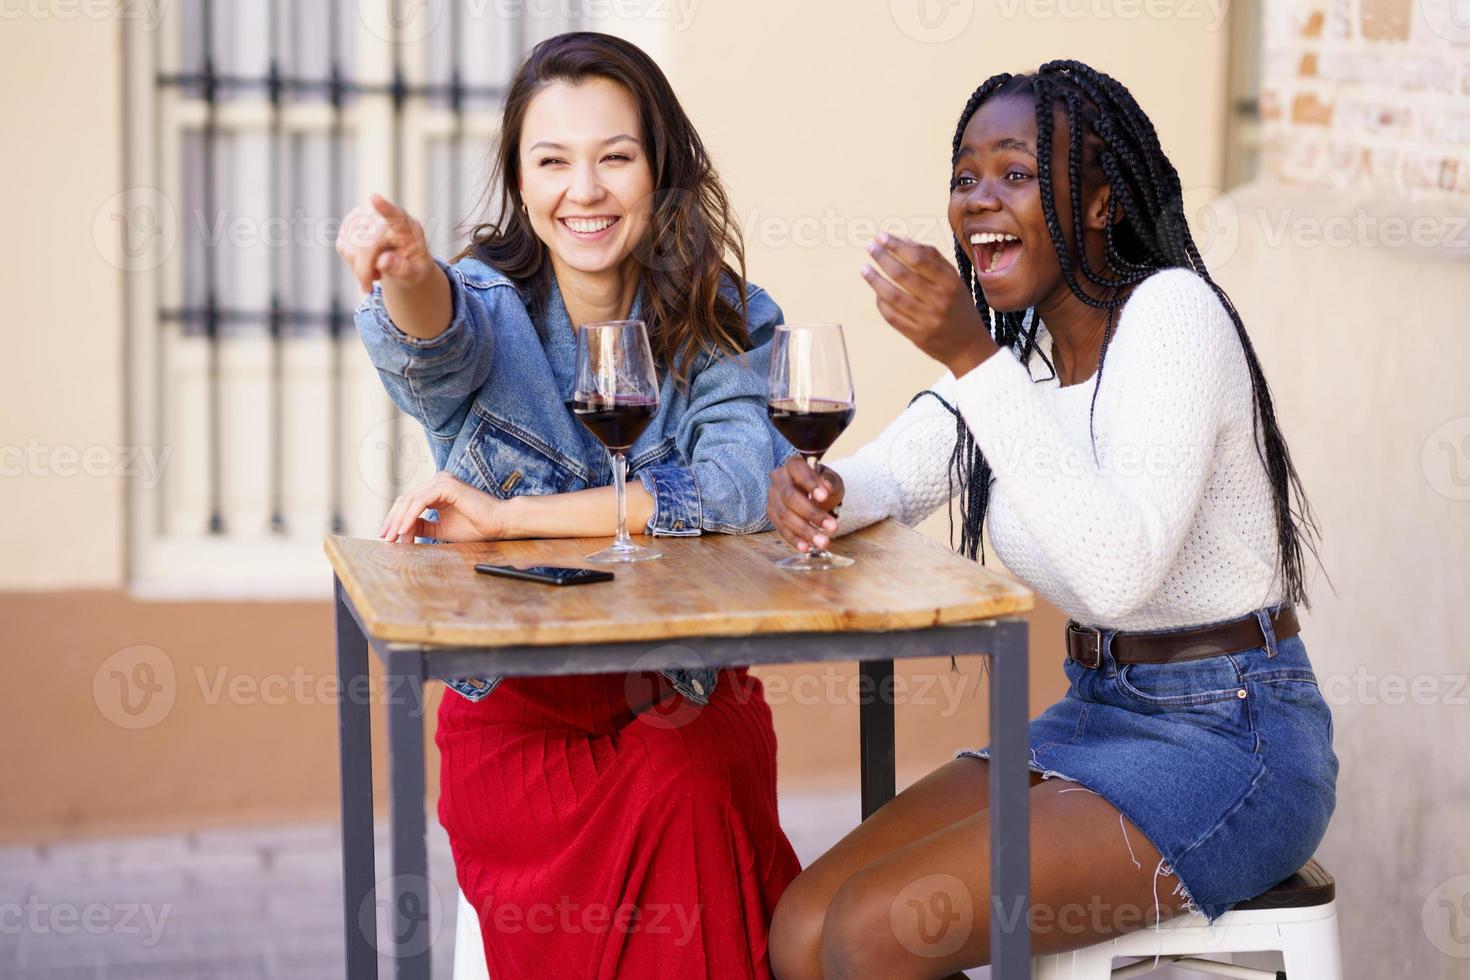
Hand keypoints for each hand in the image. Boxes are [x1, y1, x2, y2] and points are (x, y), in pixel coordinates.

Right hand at [335, 193, 435, 294]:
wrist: (404, 259)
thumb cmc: (413, 266)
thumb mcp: (415, 273)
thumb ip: (403, 269)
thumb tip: (384, 262)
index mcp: (407, 226)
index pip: (395, 215)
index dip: (384, 208)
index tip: (374, 198)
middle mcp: (385, 216)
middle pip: (365, 244)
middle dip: (364, 270)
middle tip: (369, 289)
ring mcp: (366, 216)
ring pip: (350, 247)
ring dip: (359, 268)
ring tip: (376, 270)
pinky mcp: (351, 222)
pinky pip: (343, 247)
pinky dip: (352, 262)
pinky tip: (366, 263)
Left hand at [379, 472, 506, 542]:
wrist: (499, 524)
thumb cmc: (476, 526)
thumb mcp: (441, 529)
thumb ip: (422, 526)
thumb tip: (401, 530)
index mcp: (437, 489)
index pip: (409, 502)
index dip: (395, 519)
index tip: (388, 537)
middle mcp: (438, 480)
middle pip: (405, 499)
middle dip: (393, 520)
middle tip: (385, 539)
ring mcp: (442, 480)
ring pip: (410, 500)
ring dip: (399, 521)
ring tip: (393, 538)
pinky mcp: (446, 485)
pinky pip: (420, 502)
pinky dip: (410, 516)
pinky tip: (404, 530)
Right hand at [766, 456, 844, 552]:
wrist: (811, 492)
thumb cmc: (822, 484)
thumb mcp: (831, 480)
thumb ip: (829, 483)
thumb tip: (826, 487)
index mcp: (793, 464)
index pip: (799, 471)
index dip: (811, 484)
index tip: (824, 497)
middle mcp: (778, 478)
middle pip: (790, 497)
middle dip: (812, 514)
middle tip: (832, 527)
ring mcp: (772, 496)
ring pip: (784, 515)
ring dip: (804, 531)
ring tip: (823, 542)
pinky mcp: (771, 513)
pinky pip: (780, 528)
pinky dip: (794, 539)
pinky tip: (806, 547)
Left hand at [860, 232, 998, 376]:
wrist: (969, 346)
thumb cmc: (958, 307)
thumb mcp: (953, 279)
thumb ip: (931, 257)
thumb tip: (902, 239)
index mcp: (951, 282)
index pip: (919, 258)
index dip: (897, 246)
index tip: (882, 237)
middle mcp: (940, 300)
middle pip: (903, 275)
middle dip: (882, 258)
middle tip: (870, 248)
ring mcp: (928, 319)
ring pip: (893, 296)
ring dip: (875, 280)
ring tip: (864, 269)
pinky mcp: (917, 336)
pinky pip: (892, 317)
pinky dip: (881, 303)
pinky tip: (876, 293)